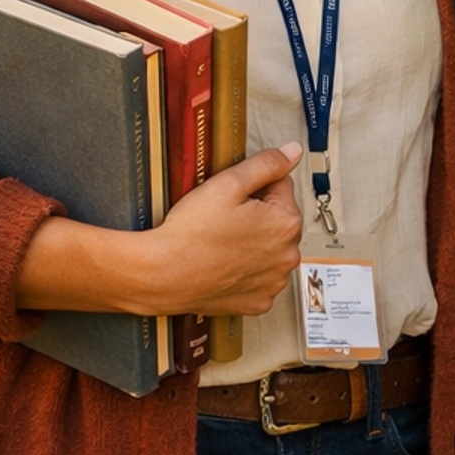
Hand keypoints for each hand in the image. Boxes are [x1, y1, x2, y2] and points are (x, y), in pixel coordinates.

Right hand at [145, 144, 303, 315]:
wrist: (163, 275)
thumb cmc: (191, 233)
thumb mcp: (228, 184)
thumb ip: (266, 164)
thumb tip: (292, 152)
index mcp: (286, 223)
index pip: (281, 186)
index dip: (253, 187)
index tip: (233, 198)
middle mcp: (287, 256)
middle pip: (278, 219)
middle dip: (257, 215)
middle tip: (224, 219)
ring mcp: (273, 282)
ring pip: (270, 249)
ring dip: (254, 243)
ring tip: (222, 242)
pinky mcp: (258, 302)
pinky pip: (260, 277)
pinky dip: (246, 270)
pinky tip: (225, 263)